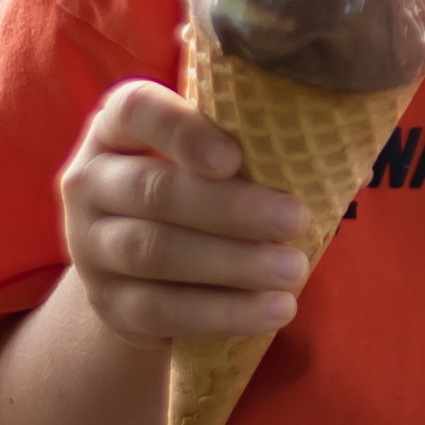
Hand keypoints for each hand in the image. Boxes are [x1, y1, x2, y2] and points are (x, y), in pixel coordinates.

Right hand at [58, 81, 310, 350]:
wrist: (143, 268)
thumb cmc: (200, 188)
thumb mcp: (209, 153)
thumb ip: (247, 141)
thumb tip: (335, 150)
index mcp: (116, 127)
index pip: (136, 111)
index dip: (182, 132)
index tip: (234, 158)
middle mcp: (90, 182)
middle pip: (154, 192)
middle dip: (231, 208)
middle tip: (296, 219)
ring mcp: (90, 247)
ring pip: (155, 253)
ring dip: (232, 263)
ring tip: (292, 269)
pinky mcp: (108, 304)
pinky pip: (160, 310)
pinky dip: (221, 312)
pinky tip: (271, 310)